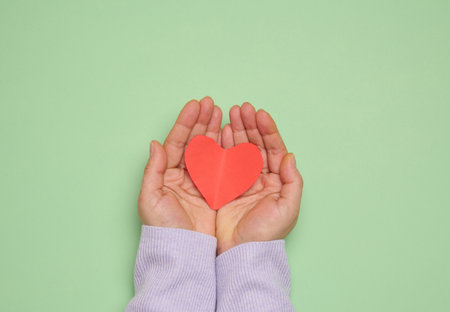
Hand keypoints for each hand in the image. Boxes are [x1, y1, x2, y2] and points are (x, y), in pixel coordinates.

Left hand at [137, 97, 221, 236]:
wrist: (183, 252)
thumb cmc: (163, 228)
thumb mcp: (150, 198)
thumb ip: (153, 169)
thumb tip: (155, 143)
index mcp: (166, 174)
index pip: (177, 142)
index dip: (186, 123)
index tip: (196, 106)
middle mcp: (183, 174)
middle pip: (194, 142)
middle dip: (202, 122)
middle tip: (211, 104)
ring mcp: (200, 181)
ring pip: (208, 150)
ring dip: (214, 131)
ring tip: (221, 113)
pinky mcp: (215, 191)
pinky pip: (221, 165)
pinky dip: (226, 150)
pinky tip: (230, 136)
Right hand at [216, 103, 303, 253]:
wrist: (242, 252)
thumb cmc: (267, 233)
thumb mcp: (288, 207)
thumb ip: (292, 180)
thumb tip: (289, 155)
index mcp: (277, 180)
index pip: (273, 149)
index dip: (267, 130)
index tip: (259, 114)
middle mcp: (260, 177)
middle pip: (256, 144)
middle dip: (249, 125)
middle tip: (241, 108)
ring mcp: (242, 180)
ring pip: (240, 148)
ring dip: (236, 130)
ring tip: (231, 113)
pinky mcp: (225, 185)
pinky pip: (224, 160)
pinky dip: (223, 145)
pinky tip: (221, 131)